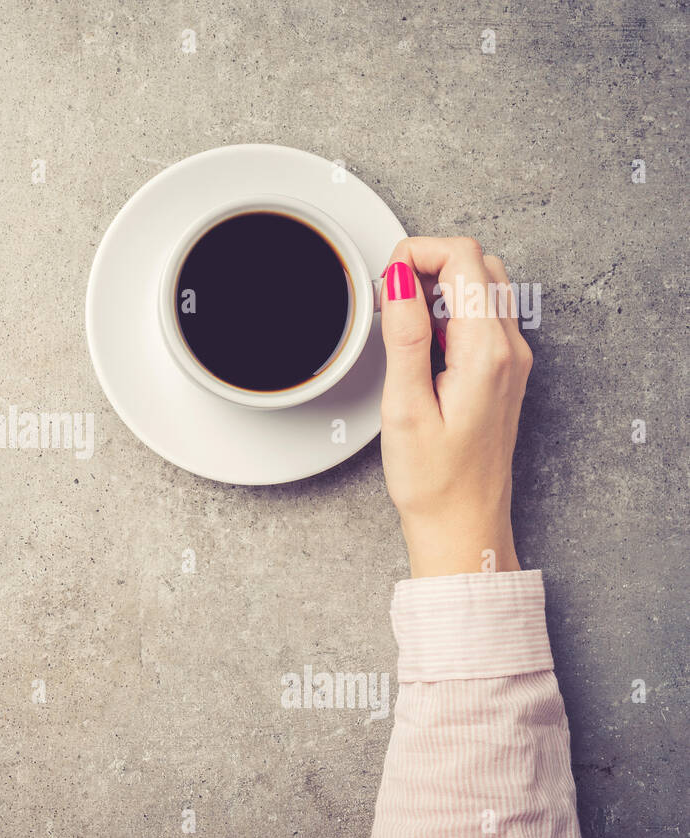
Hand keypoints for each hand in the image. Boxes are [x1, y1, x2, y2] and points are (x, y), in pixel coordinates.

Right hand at [378, 237, 533, 577]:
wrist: (463, 525)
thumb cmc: (434, 481)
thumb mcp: (405, 406)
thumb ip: (404, 335)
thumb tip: (400, 279)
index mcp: (486, 352)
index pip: (463, 259)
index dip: (418, 252)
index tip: (385, 278)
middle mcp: (509, 350)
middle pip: (478, 263)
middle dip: (429, 261)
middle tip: (389, 293)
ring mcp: (511, 359)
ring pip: (484, 285)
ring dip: (439, 283)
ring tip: (400, 315)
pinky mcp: (502, 371)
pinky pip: (482, 316)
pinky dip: (448, 309)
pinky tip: (419, 340)